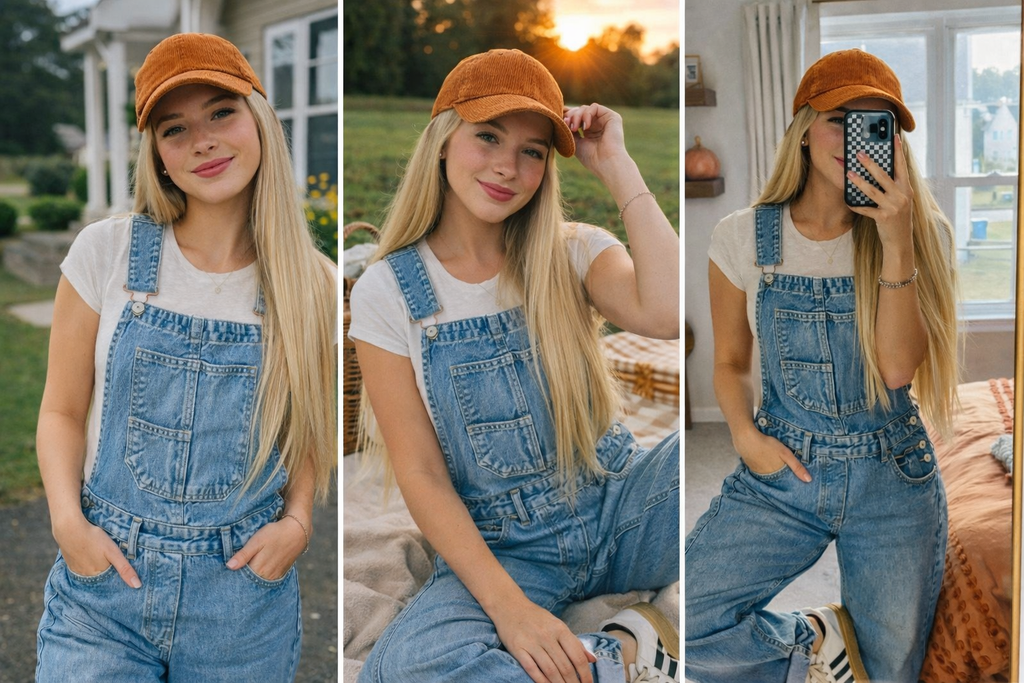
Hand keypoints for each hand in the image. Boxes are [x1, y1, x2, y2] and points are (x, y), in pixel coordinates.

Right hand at [55, 515, 140, 587]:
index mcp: (98, 575)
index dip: (117, 572)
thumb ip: (124, 568)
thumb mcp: (113, 552)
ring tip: (100, 555)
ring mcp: (77, 570)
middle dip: (108, 569)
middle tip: (109, 556)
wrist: (69, 529)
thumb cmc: (93, 539)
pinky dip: (88, 562)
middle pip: (102, 575)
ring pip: (92, 571)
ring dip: (97, 566)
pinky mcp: (70, 563)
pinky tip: (90, 554)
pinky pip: (82, 566)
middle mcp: (86, 576)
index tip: (121, 566)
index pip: (112, 579)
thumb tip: (137, 585)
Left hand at [226, 517, 306, 580]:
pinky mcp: (280, 573)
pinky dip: (260, 578)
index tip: (224, 575)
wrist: (297, 531)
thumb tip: (229, 566)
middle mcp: (267, 576)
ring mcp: (274, 576)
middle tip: (231, 574)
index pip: (240, 579)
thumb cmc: (275, 533)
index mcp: (258, 568)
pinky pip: (267, 580)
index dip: (232, 577)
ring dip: (250, 580)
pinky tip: (256, 572)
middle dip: (240, 580)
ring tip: (243, 572)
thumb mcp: (257, 541)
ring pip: (258, 582)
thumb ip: (243, 555)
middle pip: (249, 583)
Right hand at [490, 594, 597, 682]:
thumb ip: (574, 642)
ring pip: (550, 670)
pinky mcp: (518, 648)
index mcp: (560, 629)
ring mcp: (531, 642)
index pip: (577, 656)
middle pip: (564, 666)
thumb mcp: (557, 625)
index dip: (585, 673)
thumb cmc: (536, 617)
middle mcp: (547, 635)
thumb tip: (592, 659)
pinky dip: (542, 681)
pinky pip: (532, 669)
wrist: (509, 605)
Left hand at [562, 103, 628, 177]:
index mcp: (589, 131)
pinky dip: (586, 114)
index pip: (576, 118)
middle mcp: (598, 124)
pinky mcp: (612, 117)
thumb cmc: (592, 158)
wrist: (607, 164)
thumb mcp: (575, 142)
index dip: (567, 118)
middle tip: (566, 124)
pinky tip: (585, 126)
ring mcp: (605, 120)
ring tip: (574, 128)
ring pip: (585, 108)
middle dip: (570, 116)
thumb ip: (569, 130)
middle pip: (579, 111)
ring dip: (576, 116)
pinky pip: (595, 107)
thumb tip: (562, 118)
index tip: (561, 123)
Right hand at [735, 427, 810, 482]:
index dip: (791, 479)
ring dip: (773, 472)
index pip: (786, 481)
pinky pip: (761, 470)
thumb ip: (796, 466)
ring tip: (775, 464)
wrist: (745, 439)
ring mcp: (758, 472)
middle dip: (782, 476)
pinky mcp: (751, 467)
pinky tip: (766, 461)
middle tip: (786, 469)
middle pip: (777, 478)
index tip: (797, 479)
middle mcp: (767, 476)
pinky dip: (764, 467)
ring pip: (769, 474)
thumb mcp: (785, 453)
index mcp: (776, 474)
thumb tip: (808, 480)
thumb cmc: (767, 444)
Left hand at [846, 135, 914, 253]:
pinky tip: (847, 200)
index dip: (898, 151)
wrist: (900, 241)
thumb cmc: (897, 217)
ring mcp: (893, 206)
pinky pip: (865, 209)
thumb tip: (878, 171)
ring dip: (859, 182)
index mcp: (906, 188)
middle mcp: (902, 195)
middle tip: (859, 154)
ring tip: (849, 173)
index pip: (902, 166)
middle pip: (884, 175)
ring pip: (872, 191)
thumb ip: (894, 186)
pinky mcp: (883, 217)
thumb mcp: (900, 200)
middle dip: (870, 164)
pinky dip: (855, 205)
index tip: (894, 137)